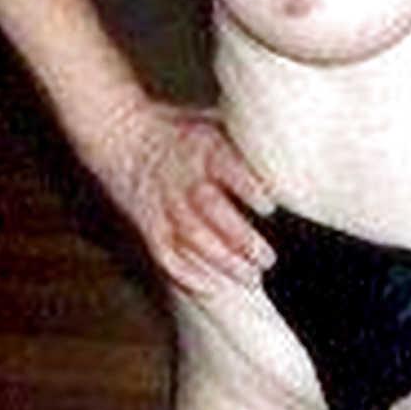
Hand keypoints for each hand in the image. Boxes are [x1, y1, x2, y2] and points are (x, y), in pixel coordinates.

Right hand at [93, 100, 276, 292]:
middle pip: (209, 209)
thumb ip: (243, 138)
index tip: (270, 205)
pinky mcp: (149, 223)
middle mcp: (183, 176)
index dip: (246, 186)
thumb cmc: (179, 130)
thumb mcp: (210, 121)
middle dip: (239, 237)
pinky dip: (186, 274)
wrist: (120, 133)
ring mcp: (164, 202)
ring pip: (191, 236)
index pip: (225, 166)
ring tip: (251, 278)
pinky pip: (165, 253)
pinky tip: (211, 288)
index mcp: (203, 147)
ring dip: (221, 260)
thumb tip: (290, 151)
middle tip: (268, 258)